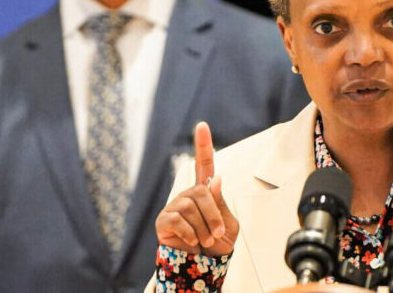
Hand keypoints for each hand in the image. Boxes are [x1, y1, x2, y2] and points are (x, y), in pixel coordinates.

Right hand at [155, 122, 238, 256]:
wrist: (205, 266)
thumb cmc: (217, 243)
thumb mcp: (228, 223)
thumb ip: (221, 203)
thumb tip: (214, 179)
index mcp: (206, 191)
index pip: (205, 164)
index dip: (203, 145)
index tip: (202, 125)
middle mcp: (188, 195)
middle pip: (202, 193)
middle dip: (214, 216)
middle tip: (216, 234)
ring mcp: (174, 206)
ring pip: (191, 208)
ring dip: (204, 228)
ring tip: (205, 240)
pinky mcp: (164, 221)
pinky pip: (179, 220)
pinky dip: (190, 234)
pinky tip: (192, 241)